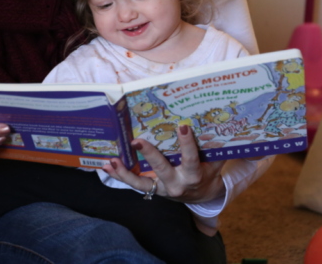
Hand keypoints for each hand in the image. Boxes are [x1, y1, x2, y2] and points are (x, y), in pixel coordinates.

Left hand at [102, 125, 225, 203]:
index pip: (190, 159)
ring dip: (124, 172)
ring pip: (140, 182)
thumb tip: (215, 123)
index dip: (187, 144)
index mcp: (193, 176)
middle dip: (149, 155)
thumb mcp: (214, 163)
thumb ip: (214, 147)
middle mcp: (175, 184)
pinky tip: (106, 166)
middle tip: (137, 140)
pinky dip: (119, 176)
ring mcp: (160, 188)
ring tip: (112, 161)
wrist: (200, 197)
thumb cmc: (207, 174)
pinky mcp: (151, 189)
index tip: (183, 127)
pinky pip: (134, 184)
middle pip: (161, 169)